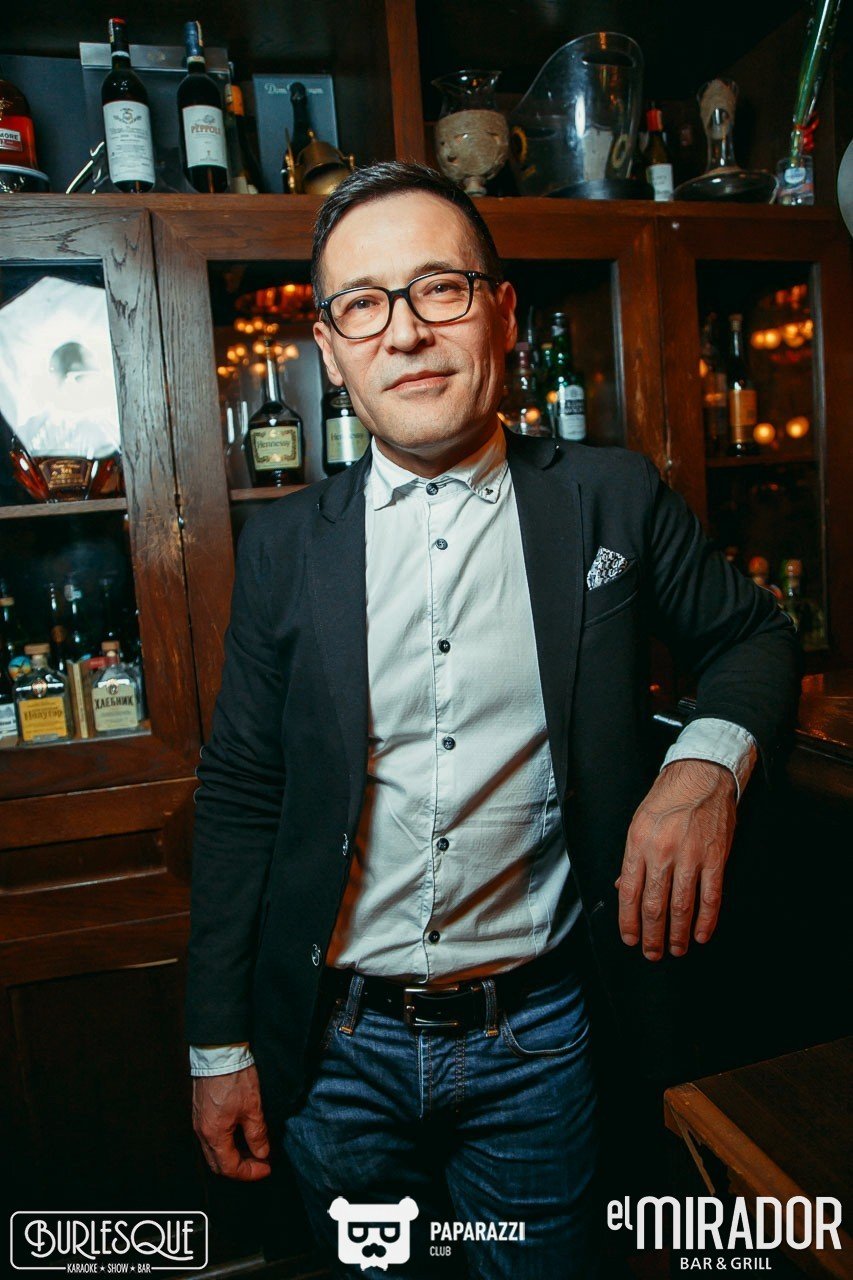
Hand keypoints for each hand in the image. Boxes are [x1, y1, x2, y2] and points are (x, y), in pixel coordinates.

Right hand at [192, 1064, 270, 1179]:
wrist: (219, 1052)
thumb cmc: (234, 1078)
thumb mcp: (252, 1108)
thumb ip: (257, 1134)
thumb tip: (261, 1153)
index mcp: (214, 1135)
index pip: (230, 1167)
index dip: (249, 1172)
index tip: (265, 1168)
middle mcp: (202, 1132)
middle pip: (218, 1163)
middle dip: (240, 1168)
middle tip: (259, 1162)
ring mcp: (199, 1121)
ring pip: (213, 1151)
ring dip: (232, 1155)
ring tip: (252, 1149)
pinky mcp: (200, 1111)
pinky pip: (211, 1137)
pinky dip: (225, 1143)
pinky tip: (239, 1134)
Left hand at [615, 759, 736, 959]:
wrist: (702, 776)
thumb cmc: (667, 799)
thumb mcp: (639, 823)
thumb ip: (632, 858)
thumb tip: (620, 889)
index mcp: (638, 843)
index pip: (628, 891)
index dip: (628, 920)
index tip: (630, 938)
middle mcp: (662, 852)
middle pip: (654, 905)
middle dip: (652, 935)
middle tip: (652, 953)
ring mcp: (690, 856)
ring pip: (681, 906)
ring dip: (677, 934)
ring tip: (675, 950)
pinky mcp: (715, 858)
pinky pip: (710, 897)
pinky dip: (706, 921)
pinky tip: (700, 935)